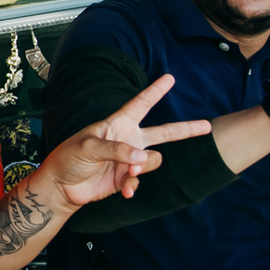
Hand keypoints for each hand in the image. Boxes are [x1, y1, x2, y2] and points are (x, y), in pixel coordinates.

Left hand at [43, 74, 211, 205]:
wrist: (62, 185)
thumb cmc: (69, 157)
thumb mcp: (88, 146)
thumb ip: (116, 150)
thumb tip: (142, 157)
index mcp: (118, 123)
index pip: (140, 104)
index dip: (155, 91)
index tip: (170, 78)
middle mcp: (128, 139)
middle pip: (164, 132)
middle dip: (186, 130)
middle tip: (207, 126)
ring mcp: (129, 160)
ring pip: (153, 160)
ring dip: (143, 167)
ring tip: (128, 172)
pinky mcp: (126, 178)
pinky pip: (140, 180)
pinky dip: (133, 185)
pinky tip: (125, 191)